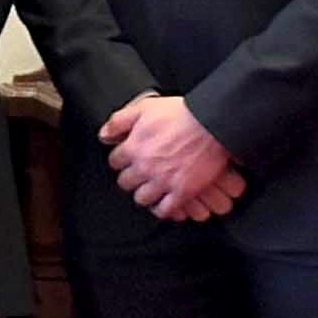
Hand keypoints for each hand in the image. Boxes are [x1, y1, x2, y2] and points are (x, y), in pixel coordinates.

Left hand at [102, 93, 241, 221]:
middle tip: (139, 176)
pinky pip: (165, 210)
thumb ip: (119, 121)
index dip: (121, 160)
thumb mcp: (144, 108)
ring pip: (142, 199)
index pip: (115, 162)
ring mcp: (163, 181)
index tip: (128, 160)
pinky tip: (165, 204)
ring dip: (145, 195)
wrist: (212, 124)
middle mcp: (144, 167)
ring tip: (151, 190)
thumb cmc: (182, 114)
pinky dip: (163, 209)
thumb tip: (104, 135)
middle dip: (131, 179)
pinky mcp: (182, 192)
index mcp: (133, 148)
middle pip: (126, 183)